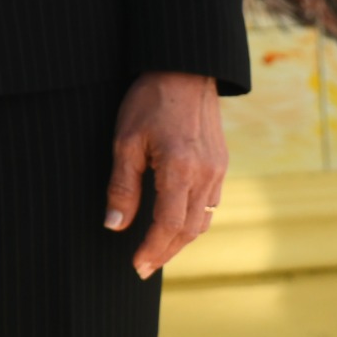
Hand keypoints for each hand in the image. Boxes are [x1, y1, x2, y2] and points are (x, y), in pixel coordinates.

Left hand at [106, 71, 227, 277]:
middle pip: (189, 231)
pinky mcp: (221, 164)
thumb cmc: (150, 100)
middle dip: (166, 252)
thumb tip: (115, 226)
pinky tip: (177, 223)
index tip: (137, 265)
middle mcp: (205, 175)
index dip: (153, 250)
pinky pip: (210, 204)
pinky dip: (193, 221)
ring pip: (203, 221)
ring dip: (181, 240)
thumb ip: (121, 187)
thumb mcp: (125, 141)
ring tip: (159, 250)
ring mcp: (217, 171)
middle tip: (144, 267)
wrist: (186, 69)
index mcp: (179, 169)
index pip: (168, 225)